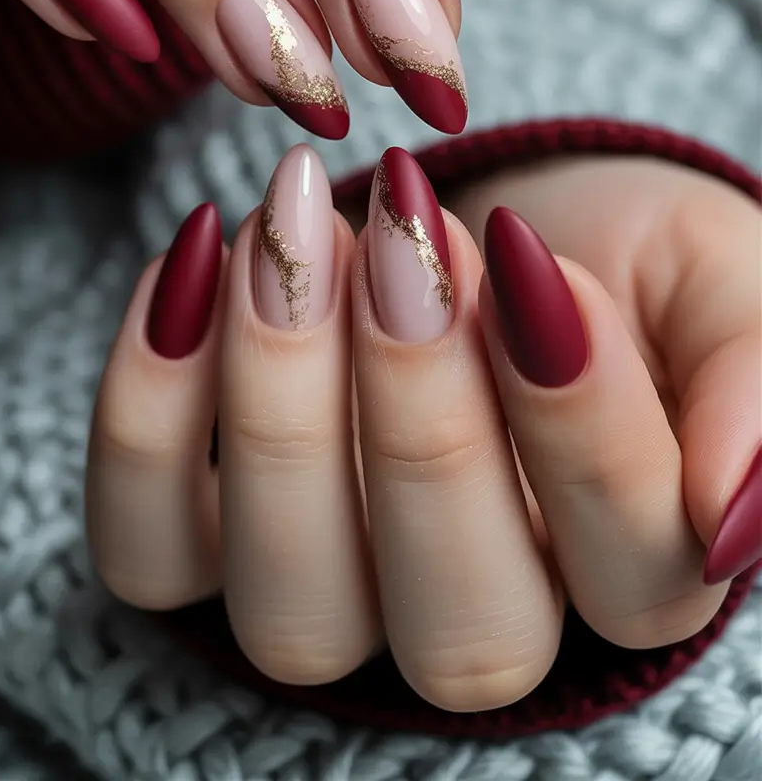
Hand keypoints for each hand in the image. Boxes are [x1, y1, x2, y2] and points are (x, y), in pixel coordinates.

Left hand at [85, 142, 759, 712]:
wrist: (505, 221)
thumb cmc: (624, 258)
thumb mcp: (719, 282)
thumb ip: (752, 388)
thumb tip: (729, 516)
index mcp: (629, 568)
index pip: (631, 568)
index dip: (578, 419)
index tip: (530, 257)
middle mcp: (479, 616)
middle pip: (455, 624)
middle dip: (422, 418)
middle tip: (407, 237)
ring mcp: (333, 594)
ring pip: (294, 609)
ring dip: (281, 411)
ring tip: (293, 233)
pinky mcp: (205, 541)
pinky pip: (149, 544)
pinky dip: (145, 409)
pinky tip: (198, 260)